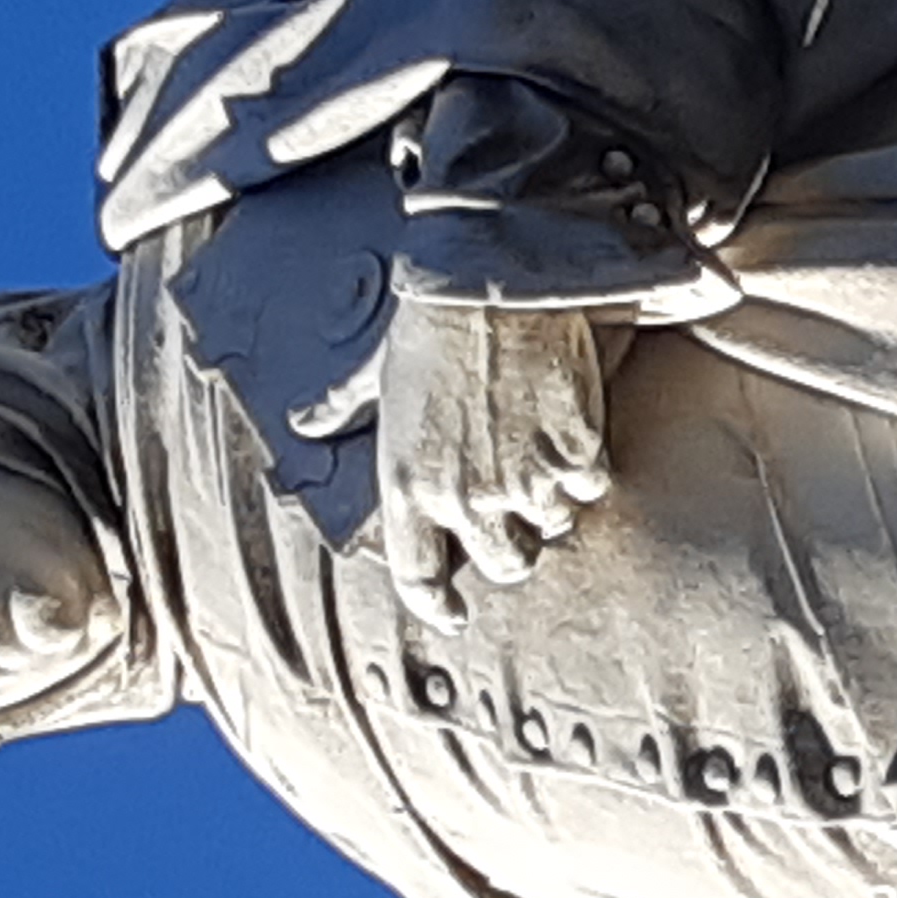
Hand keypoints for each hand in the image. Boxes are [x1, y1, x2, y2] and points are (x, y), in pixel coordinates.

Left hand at [296, 294, 613, 633]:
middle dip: (512, 548)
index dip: (438, 605)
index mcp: (408, 487)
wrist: (492, 284)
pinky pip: (589, 484)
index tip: (454, 612)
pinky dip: (585, 468)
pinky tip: (572, 436)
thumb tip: (307, 420)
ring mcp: (524, 481)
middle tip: (514, 519)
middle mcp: (466, 498)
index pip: (419, 577)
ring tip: (543, 462)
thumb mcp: (372, 372)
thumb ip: (341, 406)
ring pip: (552, 525)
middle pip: (504, 563)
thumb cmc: (427, 325)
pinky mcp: (575, 455)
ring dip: (550, 502)